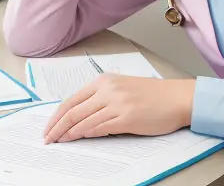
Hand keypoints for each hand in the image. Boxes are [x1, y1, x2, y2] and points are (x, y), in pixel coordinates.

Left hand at [43, 74, 195, 143]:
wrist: (176, 98)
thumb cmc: (152, 94)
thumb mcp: (122, 88)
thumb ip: (101, 97)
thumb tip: (80, 116)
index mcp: (105, 81)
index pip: (71, 100)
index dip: (56, 116)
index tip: (48, 128)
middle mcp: (108, 90)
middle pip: (73, 111)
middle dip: (57, 127)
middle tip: (48, 139)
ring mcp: (117, 103)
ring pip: (84, 121)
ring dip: (69, 134)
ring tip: (60, 142)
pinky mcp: (127, 118)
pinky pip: (100, 128)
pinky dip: (86, 135)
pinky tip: (79, 139)